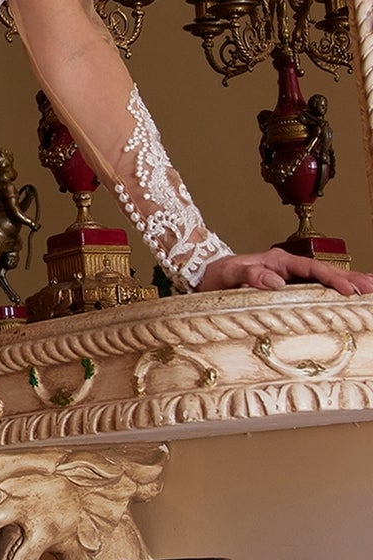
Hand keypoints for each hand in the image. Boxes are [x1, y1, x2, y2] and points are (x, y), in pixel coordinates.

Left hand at [197, 247, 372, 297]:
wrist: (203, 279)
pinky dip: (333, 293)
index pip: (312, 269)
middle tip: (372, 288)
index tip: (348, 290)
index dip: (332, 279)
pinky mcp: (287, 291)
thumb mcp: (228, 274)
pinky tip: (348, 298)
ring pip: (324, 282)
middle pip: (326, 273)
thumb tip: (275, 282)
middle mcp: (288, 269)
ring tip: (370, 290)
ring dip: (348, 285)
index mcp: (278, 261)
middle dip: (351, 279)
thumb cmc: (215, 276)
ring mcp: (289, 280)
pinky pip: (314, 291)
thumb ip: (249, 275)